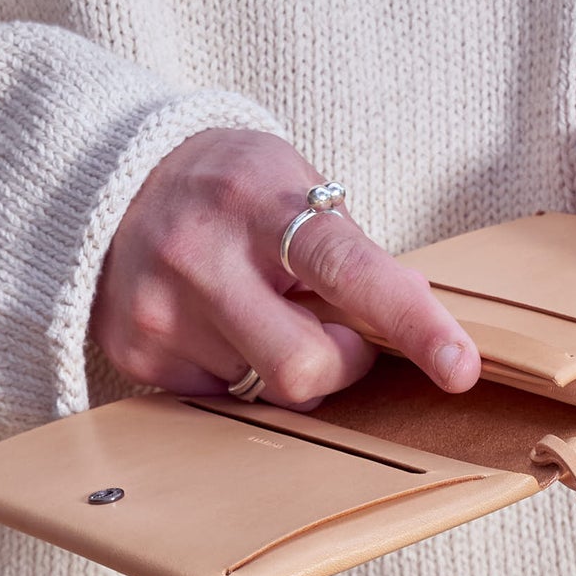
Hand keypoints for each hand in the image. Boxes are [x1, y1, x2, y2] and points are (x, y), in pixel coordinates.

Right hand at [92, 129, 481, 406]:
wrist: (114, 177)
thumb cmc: (233, 187)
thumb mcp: (295, 185)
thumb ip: (354, 250)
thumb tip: (416, 306)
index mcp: (261, 200)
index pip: (350, 271)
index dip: (413, 323)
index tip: (460, 368)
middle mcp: (202, 256)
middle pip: (305, 364)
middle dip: (342, 360)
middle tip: (331, 326)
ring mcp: (160, 310)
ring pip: (266, 389)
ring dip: (284, 361)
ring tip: (255, 307)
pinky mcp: (135, 353)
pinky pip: (223, 398)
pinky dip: (238, 369)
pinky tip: (214, 322)